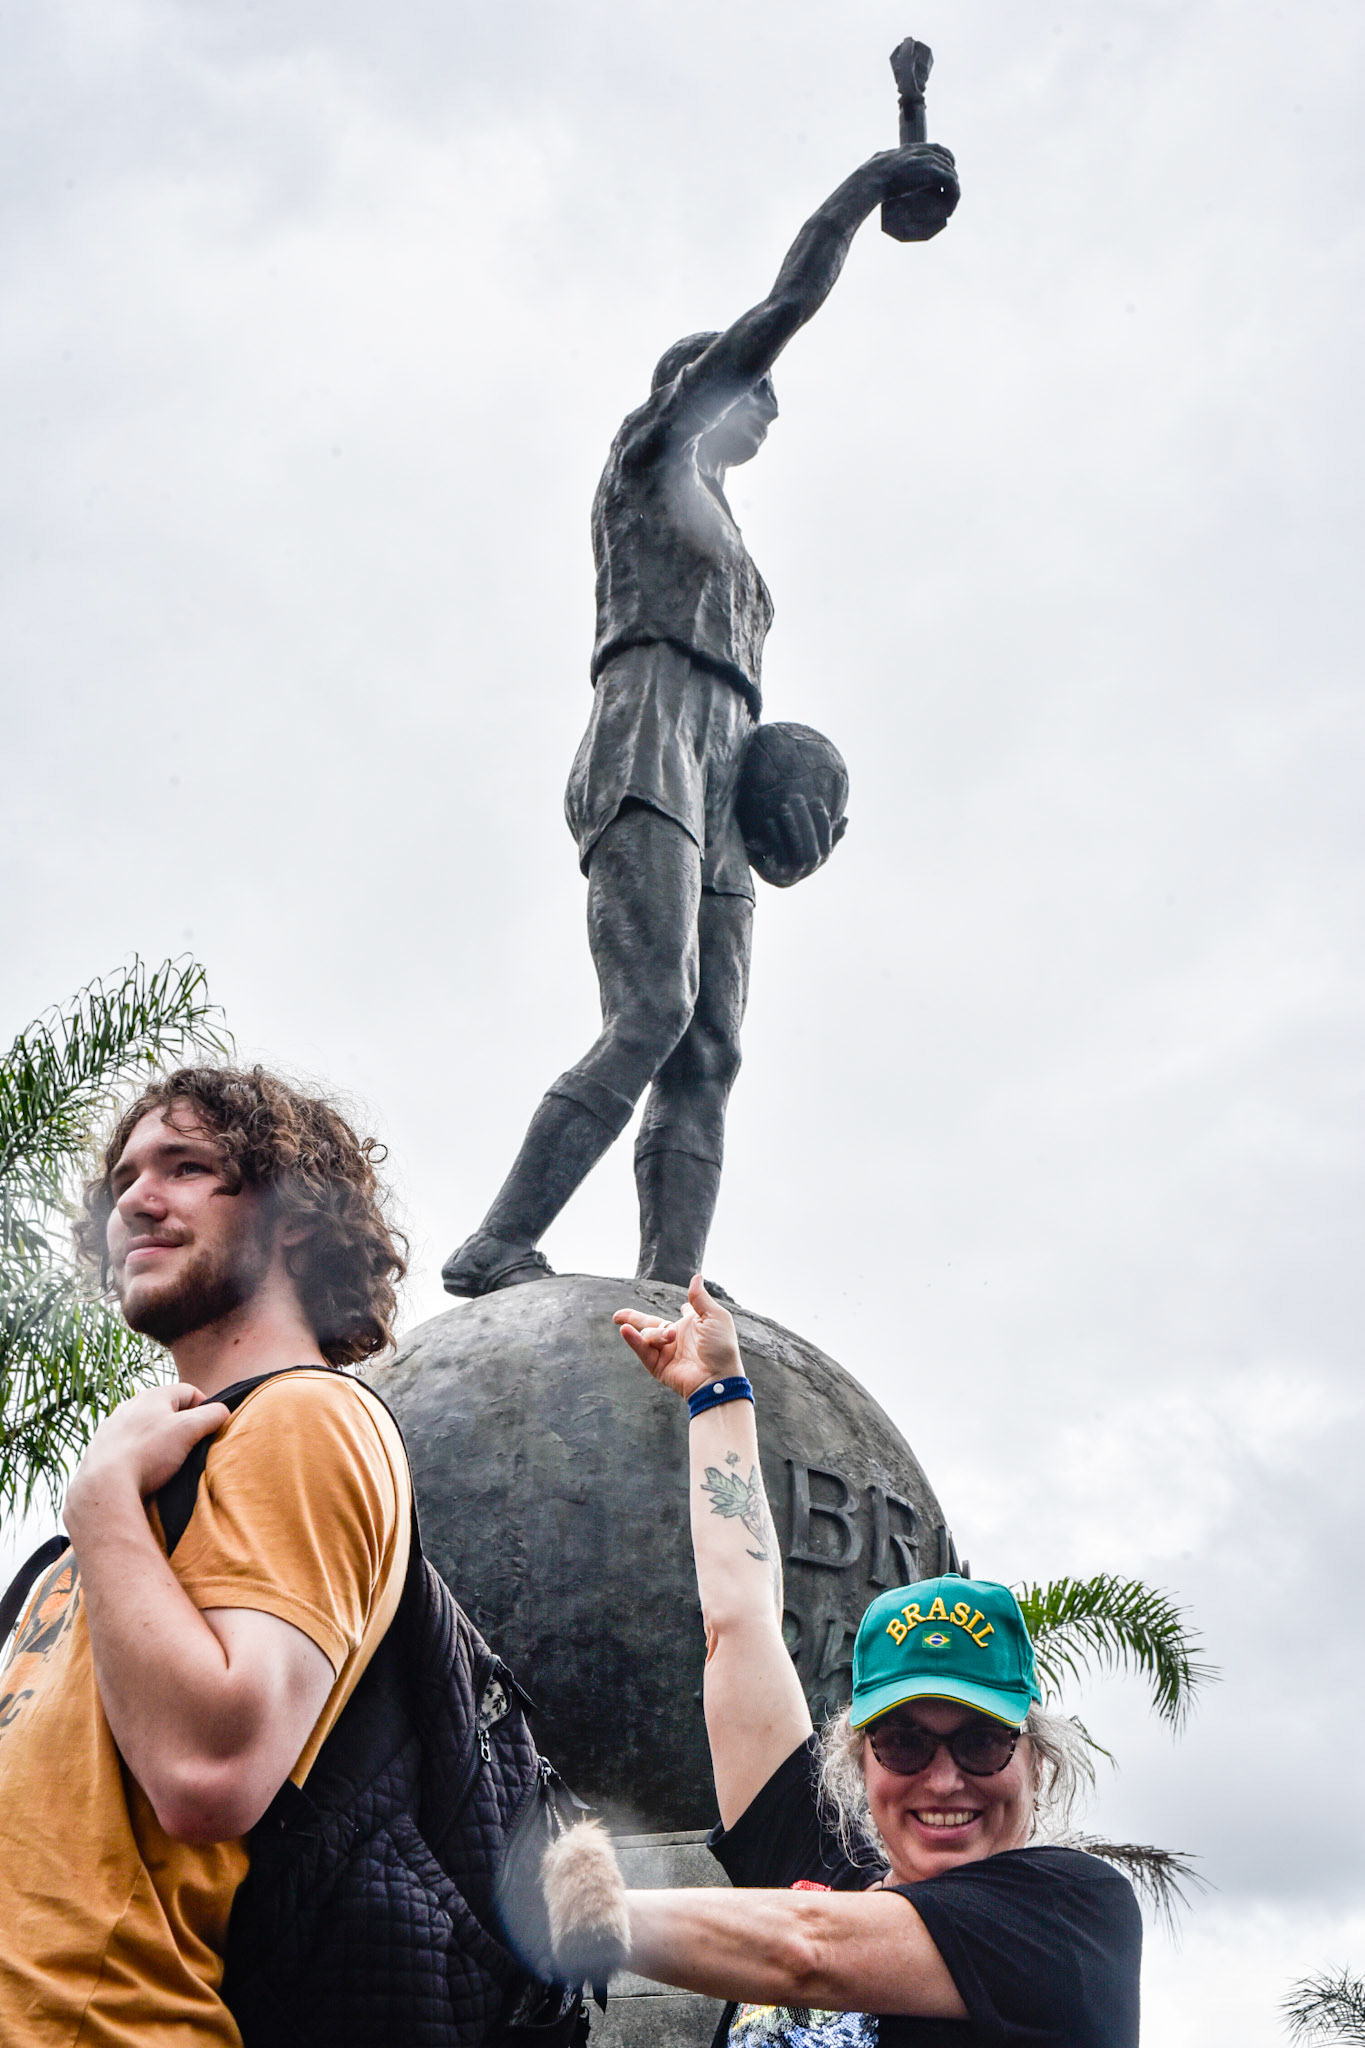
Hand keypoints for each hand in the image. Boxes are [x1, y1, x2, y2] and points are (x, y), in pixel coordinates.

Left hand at [65, 1383, 228, 1520]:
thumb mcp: (189, 1430)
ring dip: (159, 1440)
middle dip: (181, 1426)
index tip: (209, 1429)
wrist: (105, 1485)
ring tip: (165, 1462)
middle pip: (166, 1409)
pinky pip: (128, 1445)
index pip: (189, 1391)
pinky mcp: (101, 1448)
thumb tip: (223, 1412)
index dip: (205, 1408)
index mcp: (152, 1396)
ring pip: (146, 1427)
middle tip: (189, 1447)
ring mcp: (112, 1427)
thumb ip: (212, 1416)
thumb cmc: (149, 1454)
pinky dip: (139, 1454)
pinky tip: (143, 1470)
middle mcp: (129, 1406)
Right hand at [614, 1275, 742, 1397]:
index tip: (685, 1308)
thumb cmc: (721, 1347)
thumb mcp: (714, 1316)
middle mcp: (677, 1337)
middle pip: (651, 1323)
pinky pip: (642, 1349)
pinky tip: (625, 1330)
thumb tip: (696, 1276)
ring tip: (670, 1337)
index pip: (685, 1314)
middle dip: (632, 1318)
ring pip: (649, 1333)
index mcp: (693, 1325)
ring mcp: (666, 1351)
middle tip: (617, 1316)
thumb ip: (700, 1297)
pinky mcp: (658, 1366)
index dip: (686, 1309)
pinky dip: (633, 1339)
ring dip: (657, 1333)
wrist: (717, 1377)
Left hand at [752, 792, 847, 888]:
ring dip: (791, 826)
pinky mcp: (778, 874)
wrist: (777, 877)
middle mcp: (811, 866)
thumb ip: (831, 833)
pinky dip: (774, 836)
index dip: (822, 819)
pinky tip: (770, 821)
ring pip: (796, 848)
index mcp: (823, 857)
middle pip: (812, 840)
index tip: (816, 800)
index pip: (827, 837)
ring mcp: (795, 872)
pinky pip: (777, 853)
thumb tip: (846, 819)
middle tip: (797, 798)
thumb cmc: (799, 855)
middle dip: (805, 818)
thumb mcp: (817, 844)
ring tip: (784, 807)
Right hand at [862, 143, 958, 227]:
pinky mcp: (933, 172)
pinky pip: (951, 183)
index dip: (944, 159)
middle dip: (951, 176)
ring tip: (949, 207)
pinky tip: (950, 209)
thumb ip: (876, 168)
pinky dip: (954, 197)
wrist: (870, 180)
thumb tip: (865, 178)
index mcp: (908, 149)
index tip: (945, 172)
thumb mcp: (874, 169)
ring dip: (953, 191)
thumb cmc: (866, 179)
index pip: (935, 148)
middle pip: (947, 159)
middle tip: (949, 194)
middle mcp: (921, 151)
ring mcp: (927, 160)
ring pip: (951, 173)